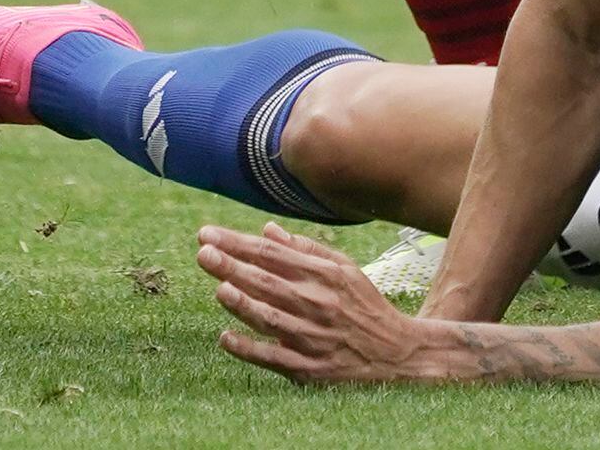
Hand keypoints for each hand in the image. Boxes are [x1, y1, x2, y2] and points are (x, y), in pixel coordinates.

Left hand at [203, 222, 412, 387]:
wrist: (396, 354)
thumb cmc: (363, 306)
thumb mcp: (344, 269)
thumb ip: (305, 249)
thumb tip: (266, 230)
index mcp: (325, 275)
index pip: (274, 254)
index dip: (239, 243)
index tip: (208, 234)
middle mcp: (319, 303)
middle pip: (269, 281)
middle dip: (233, 266)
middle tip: (203, 252)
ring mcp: (313, 337)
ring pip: (271, 318)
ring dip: (243, 303)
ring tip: (218, 287)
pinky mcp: (310, 369)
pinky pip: (274, 358)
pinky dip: (249, 348)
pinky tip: (225, 337)